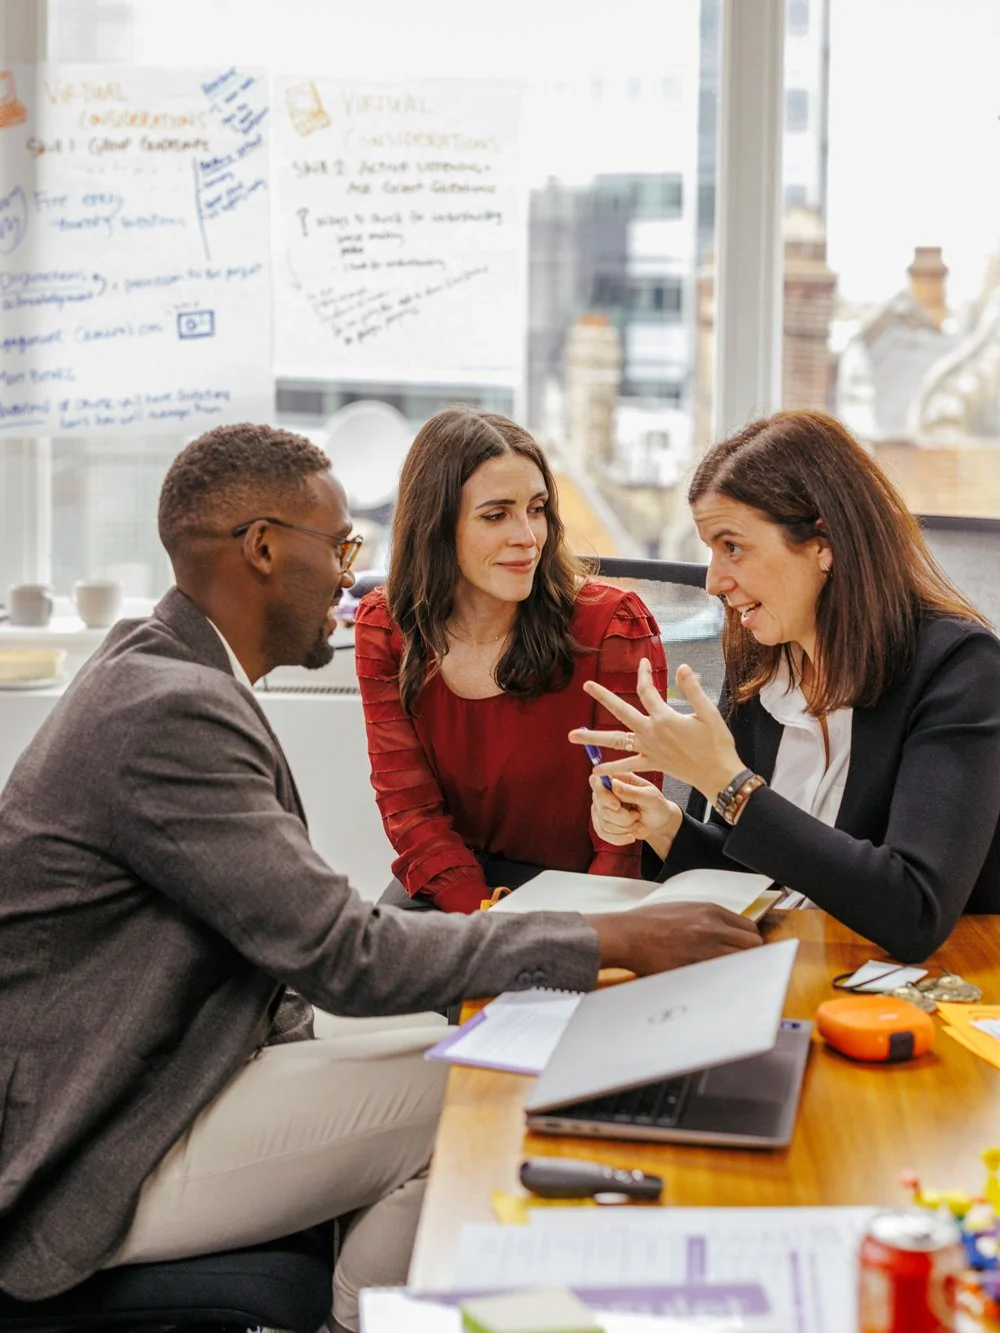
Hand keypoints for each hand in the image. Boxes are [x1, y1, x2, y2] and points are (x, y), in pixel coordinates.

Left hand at [570, 659, 744, 803]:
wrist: (718, 774)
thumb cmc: (717, 743)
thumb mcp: (708, 712)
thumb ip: (693, 689)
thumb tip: (683, 667)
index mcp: (664, 717)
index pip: (647, 690)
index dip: (643, 674)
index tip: (642, 663)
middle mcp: (651, 733)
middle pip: (621, 712)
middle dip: (603, 697)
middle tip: (586, 686)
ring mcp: (649, 750)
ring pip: (615, 742)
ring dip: (592, 738)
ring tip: (571, 736)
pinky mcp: (652, 764)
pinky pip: (627, 766)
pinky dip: (611, 769)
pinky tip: (595, 770)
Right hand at [586, 902, 761, 975]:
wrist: (628, 934)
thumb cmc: (648, 922)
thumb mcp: (682, 908)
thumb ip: (707, 918)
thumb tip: (724, 931)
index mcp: (710, 911)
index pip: (749, 927)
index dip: (749, 941)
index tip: (745, 949)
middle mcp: (713, 928)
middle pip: (753, 944)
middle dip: (751, 955)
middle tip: (742, 963)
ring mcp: (706, 949)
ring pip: (742, 962)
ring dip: (740, 968)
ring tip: (730, 974)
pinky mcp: (697, 968)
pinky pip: (723, 976)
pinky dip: (723, 979)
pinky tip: (716, 981)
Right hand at [590, 773, 681, 860]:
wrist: (657, 823)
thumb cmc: (656, 805)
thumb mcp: (650, 797)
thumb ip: (632, 792)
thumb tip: (613, 785)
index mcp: (617, 778)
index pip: (596, 781)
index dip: (602, 794)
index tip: (617, 805)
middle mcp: (605, 791)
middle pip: (602, 807)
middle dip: (623, 817)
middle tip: (636, 815)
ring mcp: (601, 807)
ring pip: (604, 822)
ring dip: (624, 827)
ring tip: (636, 821)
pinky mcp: (601, 822)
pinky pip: (602, 833)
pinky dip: (619, 838)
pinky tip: (630, 836)